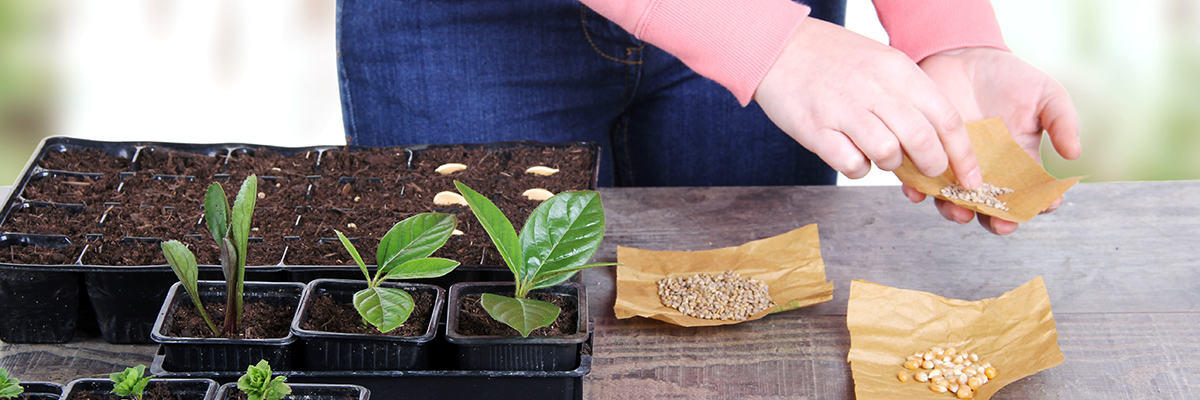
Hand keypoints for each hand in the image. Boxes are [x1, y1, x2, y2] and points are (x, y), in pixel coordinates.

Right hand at [755, 17, 981, 187]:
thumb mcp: (881, 63)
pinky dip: (857, 166)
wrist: (778, 47)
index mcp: (898, 71)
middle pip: (923, 141)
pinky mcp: (815, 129)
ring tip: (877, 151)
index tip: (970, 178)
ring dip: (890, 164)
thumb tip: (936, 140)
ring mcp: (844, 109)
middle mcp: (875, 89)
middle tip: (926, 172)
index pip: (947, 118)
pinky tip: (848, 151)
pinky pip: (851, 164)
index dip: (963, 155)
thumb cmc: (833, 58)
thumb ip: (908, 97)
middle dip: (932, 167)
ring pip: (888, 155)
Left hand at [904, 47, 1081, 234]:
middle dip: (997, 221)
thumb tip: (1074, 154)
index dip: (1038, 205)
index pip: (1031, 195)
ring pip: (955, 203)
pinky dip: (918, 191)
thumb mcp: (1045, 93)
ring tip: (959, 210)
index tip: (1043, 205)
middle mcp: (987, 173)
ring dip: (956, 212)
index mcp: (1019, 164)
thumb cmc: (1008, 76)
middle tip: (999, 223)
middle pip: (992, 210)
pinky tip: (919, 193)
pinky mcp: (926, 158)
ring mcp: (955, 168)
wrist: (961, 55)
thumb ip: (1063, 121)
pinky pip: (919, 182)